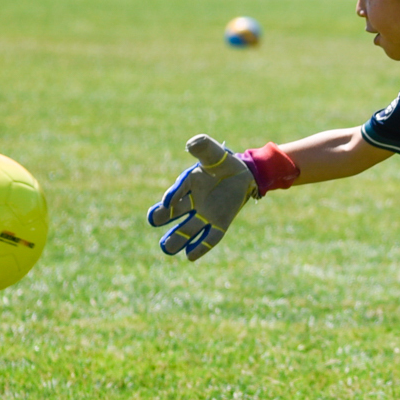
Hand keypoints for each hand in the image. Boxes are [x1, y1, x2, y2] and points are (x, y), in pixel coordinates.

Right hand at [147, 135, 256, 260]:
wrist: (244, 174)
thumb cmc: (224, 163)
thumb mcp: (214, 153)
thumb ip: (203, 147)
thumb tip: (191, 144)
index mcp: (188, 184)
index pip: (177, 193)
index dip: (172, 197)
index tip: (166, 204)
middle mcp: (193, 202)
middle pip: (175, 213)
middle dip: (163, 217)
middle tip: (154, 220)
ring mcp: (205, 214)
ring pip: (188, 229)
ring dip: (177, 239)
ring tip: (166, 248)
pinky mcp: (219, 224)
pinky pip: (209, 238)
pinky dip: (200, 247)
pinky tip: (190, 256)